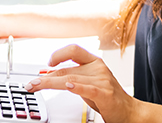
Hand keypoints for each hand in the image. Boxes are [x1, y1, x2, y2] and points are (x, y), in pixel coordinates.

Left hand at [23, 45, 141, 122]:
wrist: (130, 112)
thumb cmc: (109, 98)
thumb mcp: (88, 84)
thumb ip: (72, 78)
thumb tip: (49, 76)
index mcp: (95, 62)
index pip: (73, 50)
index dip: (58, 54)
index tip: (47, 63)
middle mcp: (98, 68)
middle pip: (66, 69)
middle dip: (45, 77)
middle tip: (32, 84)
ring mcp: (102, 80)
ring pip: (70, 79)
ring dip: (50, 83)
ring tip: (37, 86)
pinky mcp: (104, 93)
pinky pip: (87, 88)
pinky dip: (76, 87)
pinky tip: (67, 87)